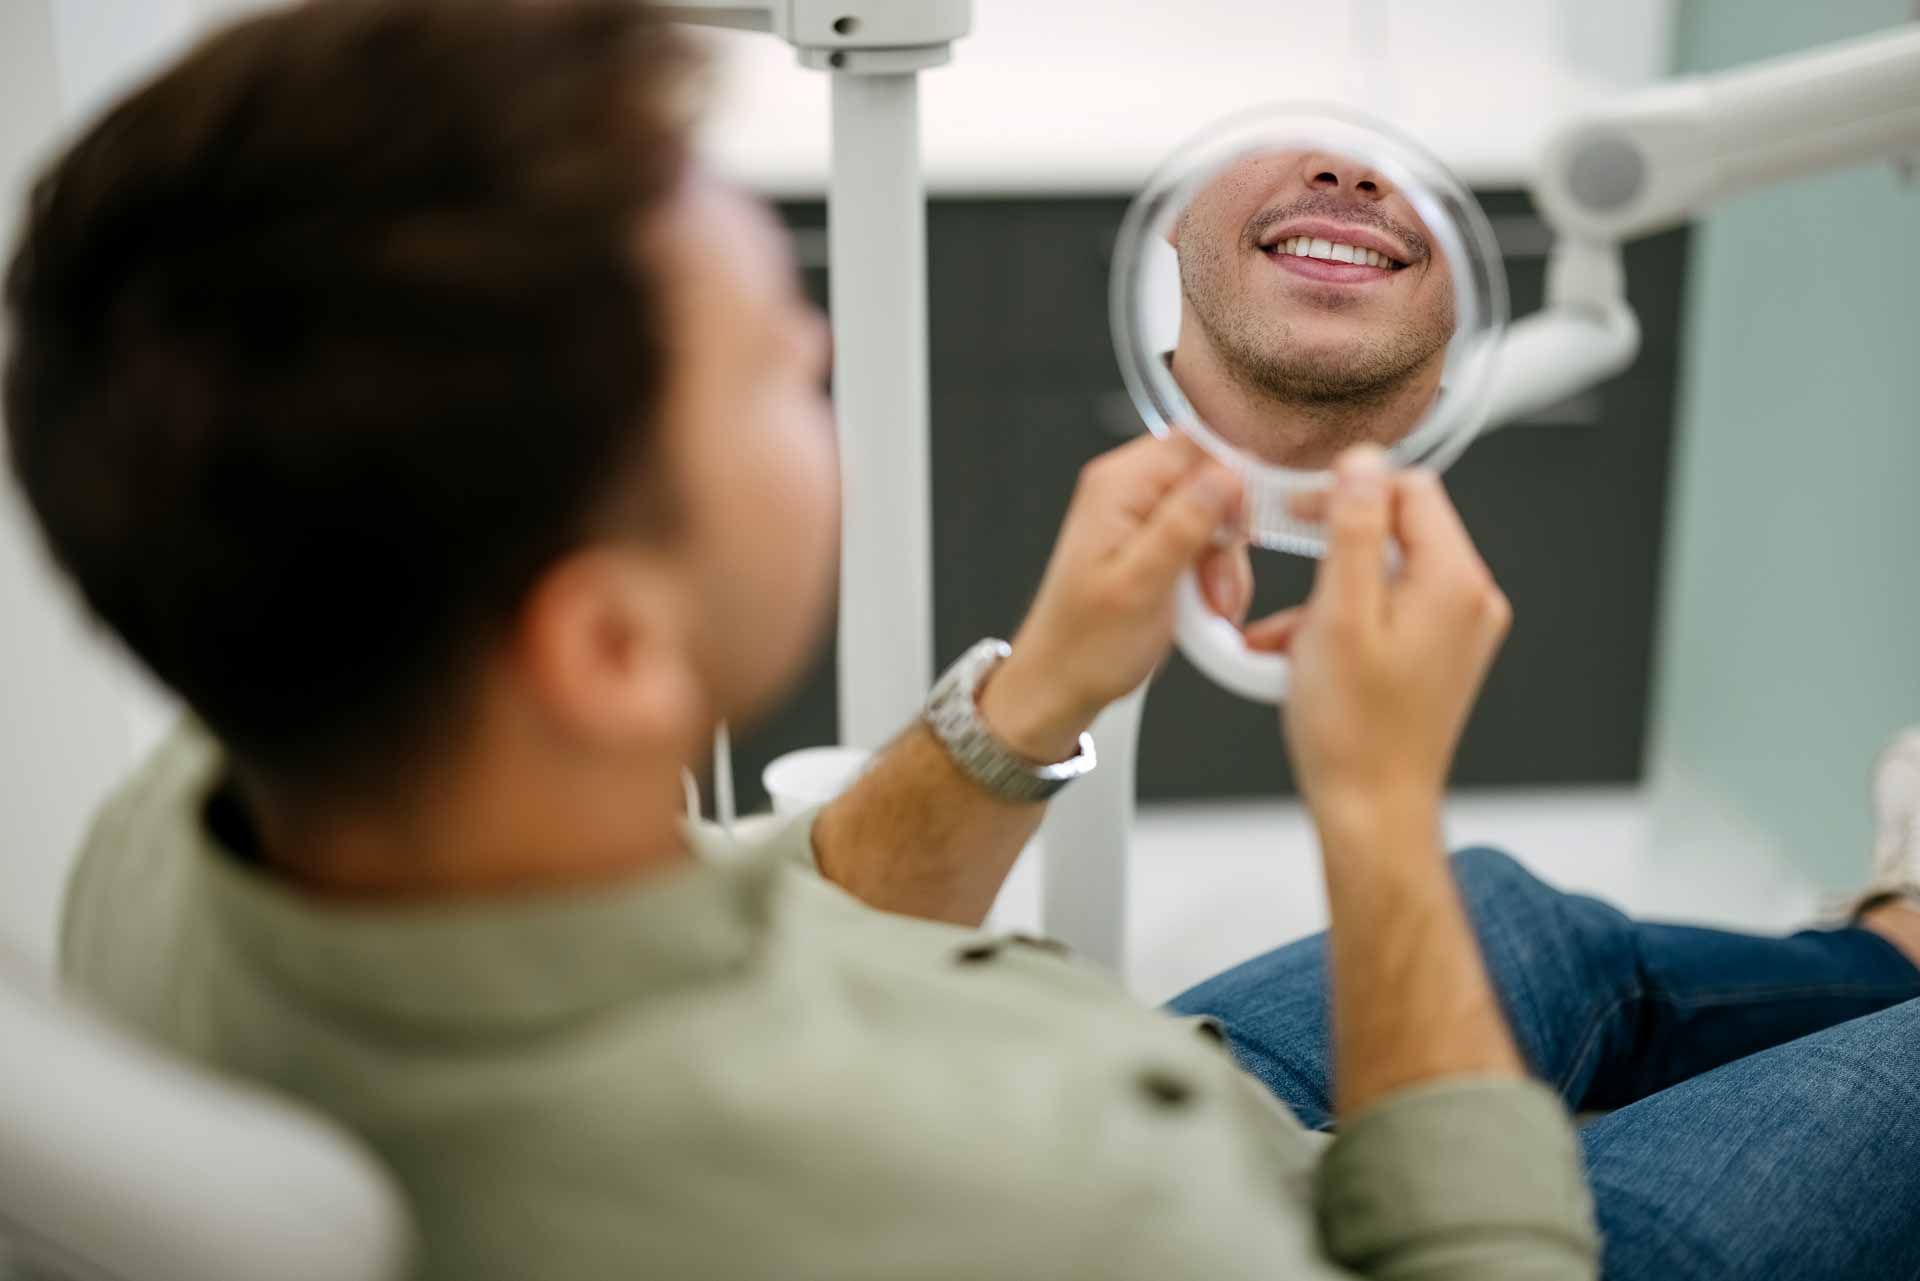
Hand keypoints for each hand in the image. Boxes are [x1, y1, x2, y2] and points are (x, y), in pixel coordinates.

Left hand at [979, 434, 1246, 761]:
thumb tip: (1228, 473)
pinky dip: (1212, 576)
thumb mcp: (1142, 585)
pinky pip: (1202, 543)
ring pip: (1214, 517)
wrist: (1059, 686)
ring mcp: (1139, 517)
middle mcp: (1127, 490)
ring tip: (1207, 607)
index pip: (1196, 442)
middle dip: (1228, 535)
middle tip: (1216, 586)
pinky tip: (1202, 608)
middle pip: (1211, 480)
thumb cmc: (1086, 646)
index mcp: (1117, 485)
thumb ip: (1184, 523)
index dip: (1232, 480)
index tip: (1242, 528)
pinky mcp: (1150, 543)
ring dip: (1222, 564)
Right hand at [1245, 446, 1509, 826]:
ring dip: (1331, 589)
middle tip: (1288, 568)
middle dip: (1334, 545)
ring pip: (1387, 571)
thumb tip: (1364, 464)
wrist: (1373, 809)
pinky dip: (1345, 619)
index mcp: (1453, 582)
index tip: (1301, 507)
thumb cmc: (1354, 732)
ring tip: (1291, 636)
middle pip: (1400, 528)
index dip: (1348, 488)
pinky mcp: (1440, 655)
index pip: (1409, 489)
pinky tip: (1306, 655)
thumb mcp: (1339, 616)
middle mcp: (1469, 601)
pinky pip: (1390, 609)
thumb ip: (1354, 531)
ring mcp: (1459, 631)